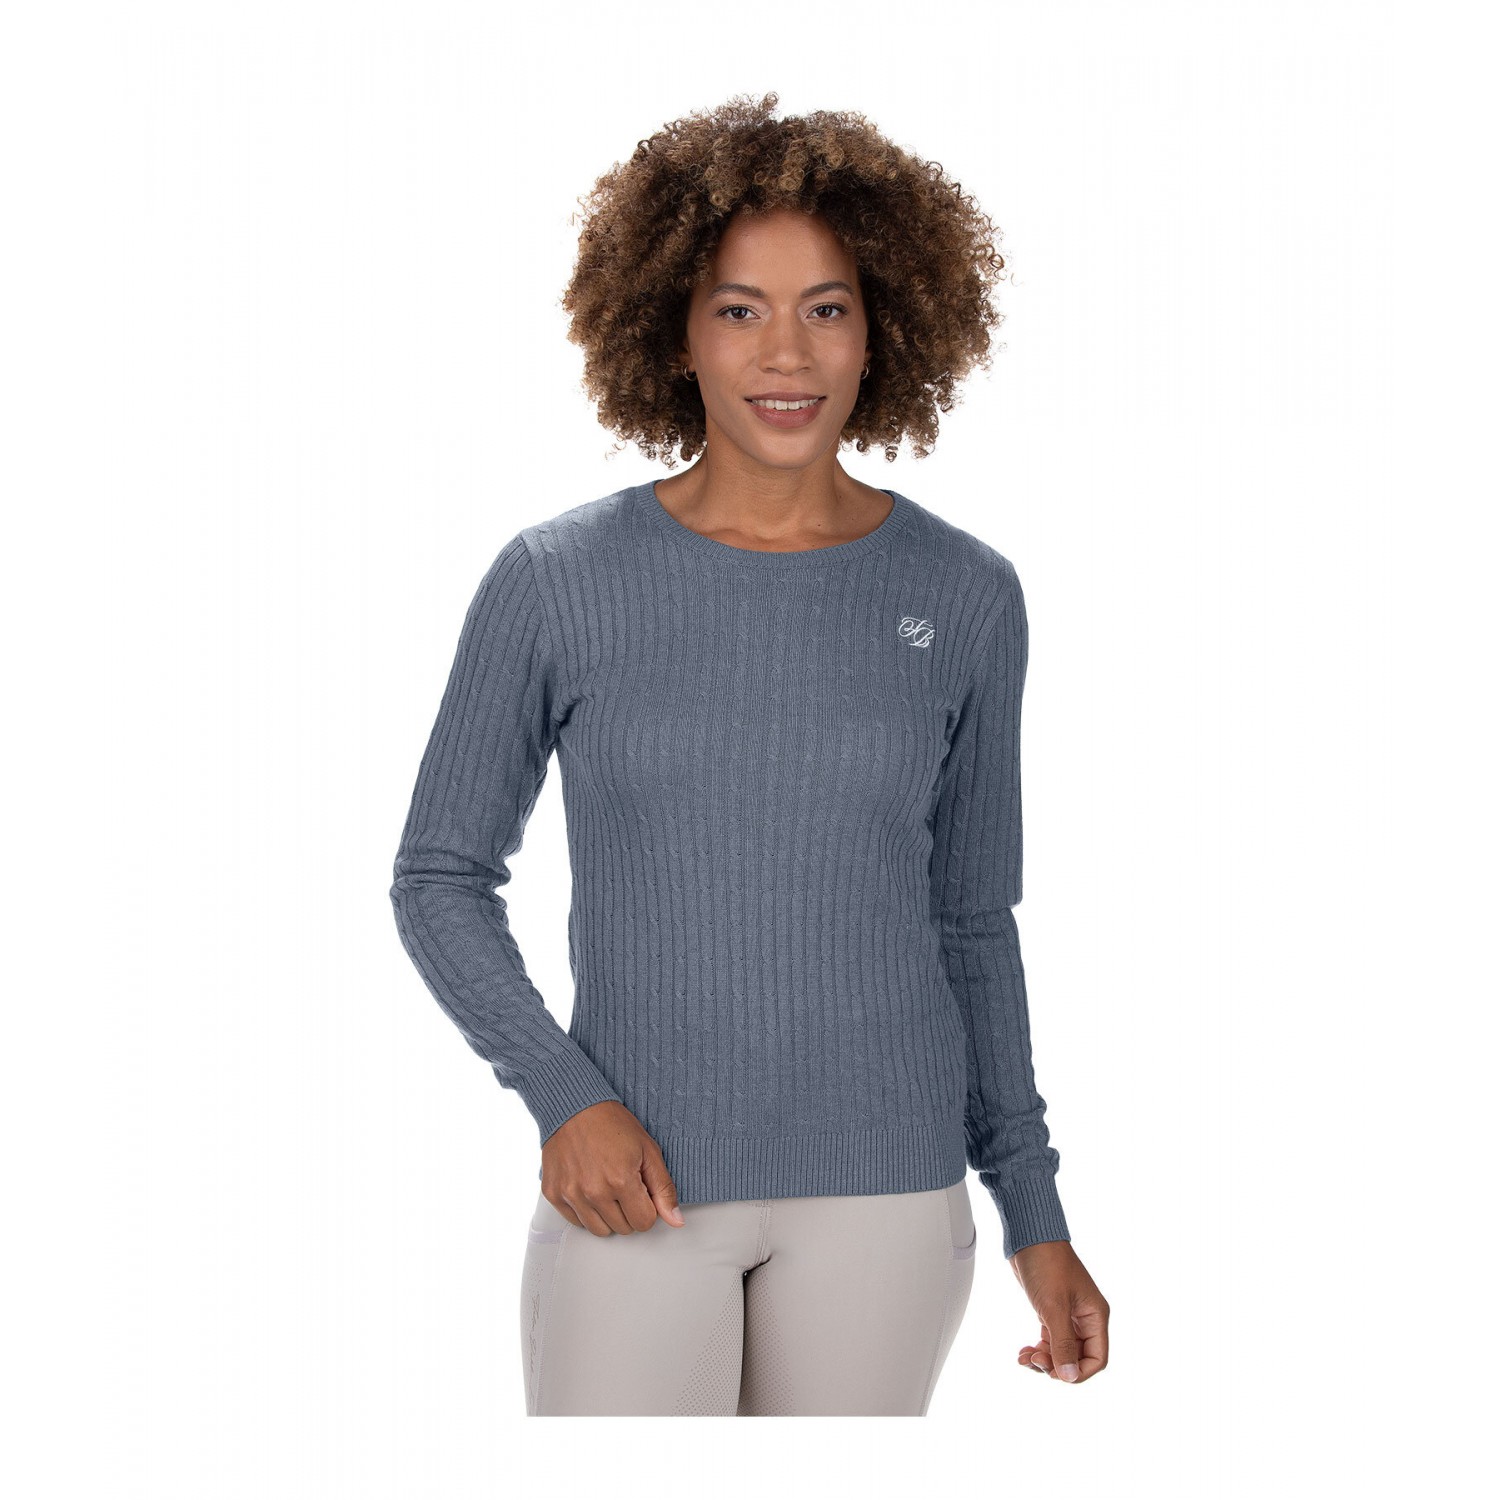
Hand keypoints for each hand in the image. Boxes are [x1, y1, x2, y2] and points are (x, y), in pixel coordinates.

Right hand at [540, 1100, 686, 1235]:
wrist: (574, 1106)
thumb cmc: (612, 1123)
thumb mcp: (648, 1149)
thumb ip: (663, 1188)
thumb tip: (676, 1221)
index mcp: (621, 1181)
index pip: (644, 1223)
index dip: (648, 1207)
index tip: (642, 1191)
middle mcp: (594, 1192)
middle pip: (623, 1228)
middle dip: (629, 1210)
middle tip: (623, 1184)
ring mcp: (571, 1194)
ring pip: (599, 1230)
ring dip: (608, 1215)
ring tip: (607, 1187)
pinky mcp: (553, 1193)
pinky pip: (576, 1222)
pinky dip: (586, 1211)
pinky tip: (589, 1187)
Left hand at [1009, 1240, 1108, 1382]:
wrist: (1028, 1237)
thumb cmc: (1046, 1265)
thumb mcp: (1054, 1307)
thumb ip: (1062, 1343)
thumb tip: (1068, 1376)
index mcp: (1095, 1316)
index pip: (1097, 1359)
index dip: (1078, 1372)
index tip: (1054, 1373)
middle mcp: (1085, 1318)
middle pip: (1078, 1358)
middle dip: (1056, 1366)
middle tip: (1034, 1362)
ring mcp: (1069, 1315)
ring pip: (1062, 1351)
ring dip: (1044, 1360)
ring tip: (1024, 1358)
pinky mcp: (1052, 1311)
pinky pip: (1050, 1340)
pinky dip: (1038, 1349)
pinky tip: (1023, 1352)